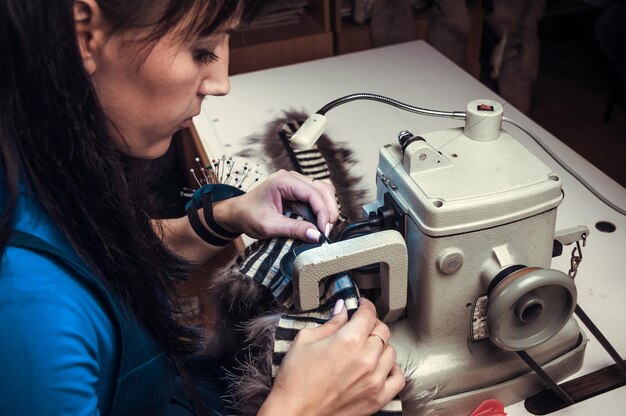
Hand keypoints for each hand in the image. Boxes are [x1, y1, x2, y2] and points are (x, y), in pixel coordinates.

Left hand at [213, 170, 338, 241]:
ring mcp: (296, 183)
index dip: (323, 212)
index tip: (324, 231)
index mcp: (283, 181)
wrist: (237, 213)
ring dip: (328, 209)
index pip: (312, 192)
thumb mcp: (269, 226)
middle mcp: (292, 178)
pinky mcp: (298, 191)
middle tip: (327, 231)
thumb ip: (293, 230)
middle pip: (323, 188)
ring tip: (324, 228)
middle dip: (329, 210)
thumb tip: (317, 236)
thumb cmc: (248, 216)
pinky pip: (317, 197)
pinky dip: (322, 209)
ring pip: (323, 191)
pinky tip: (319, 223)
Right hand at [259, 298, 405, 415]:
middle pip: (383, 330)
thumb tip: (341, 310)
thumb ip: (330, 323)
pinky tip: (381, 367)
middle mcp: (367, 358)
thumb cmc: (295, 380)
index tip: (362, 306)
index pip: (368, 314)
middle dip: (372, 324)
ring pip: (391, 352)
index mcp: (349, 340)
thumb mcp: (305, 340)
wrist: (294, 413)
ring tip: (367, 347)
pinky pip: (398, 378)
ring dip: (381, 346)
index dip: (365, 306)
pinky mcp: (377, 398)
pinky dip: (392, 370)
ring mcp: (375, 379)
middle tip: (361, 326)